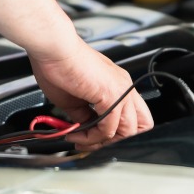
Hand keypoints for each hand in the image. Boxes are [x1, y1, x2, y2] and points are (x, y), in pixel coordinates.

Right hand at [29, 40, 153, 150]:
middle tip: (91, 143)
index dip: (118, 133)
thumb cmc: (58, 64)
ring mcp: (121, 90)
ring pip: (127, 131)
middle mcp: (124, 87)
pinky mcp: (112, 95)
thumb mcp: (74, 99)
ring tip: (78, 138)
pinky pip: (109, 128)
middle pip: (140, 127)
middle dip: (115, 141)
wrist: (53, 49)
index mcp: (118, 85)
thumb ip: (84, 115)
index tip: (95, 138)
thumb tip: (85, 128)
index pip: (134, 117)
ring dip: (100, 142)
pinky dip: (91, 137)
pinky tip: (75, 132)